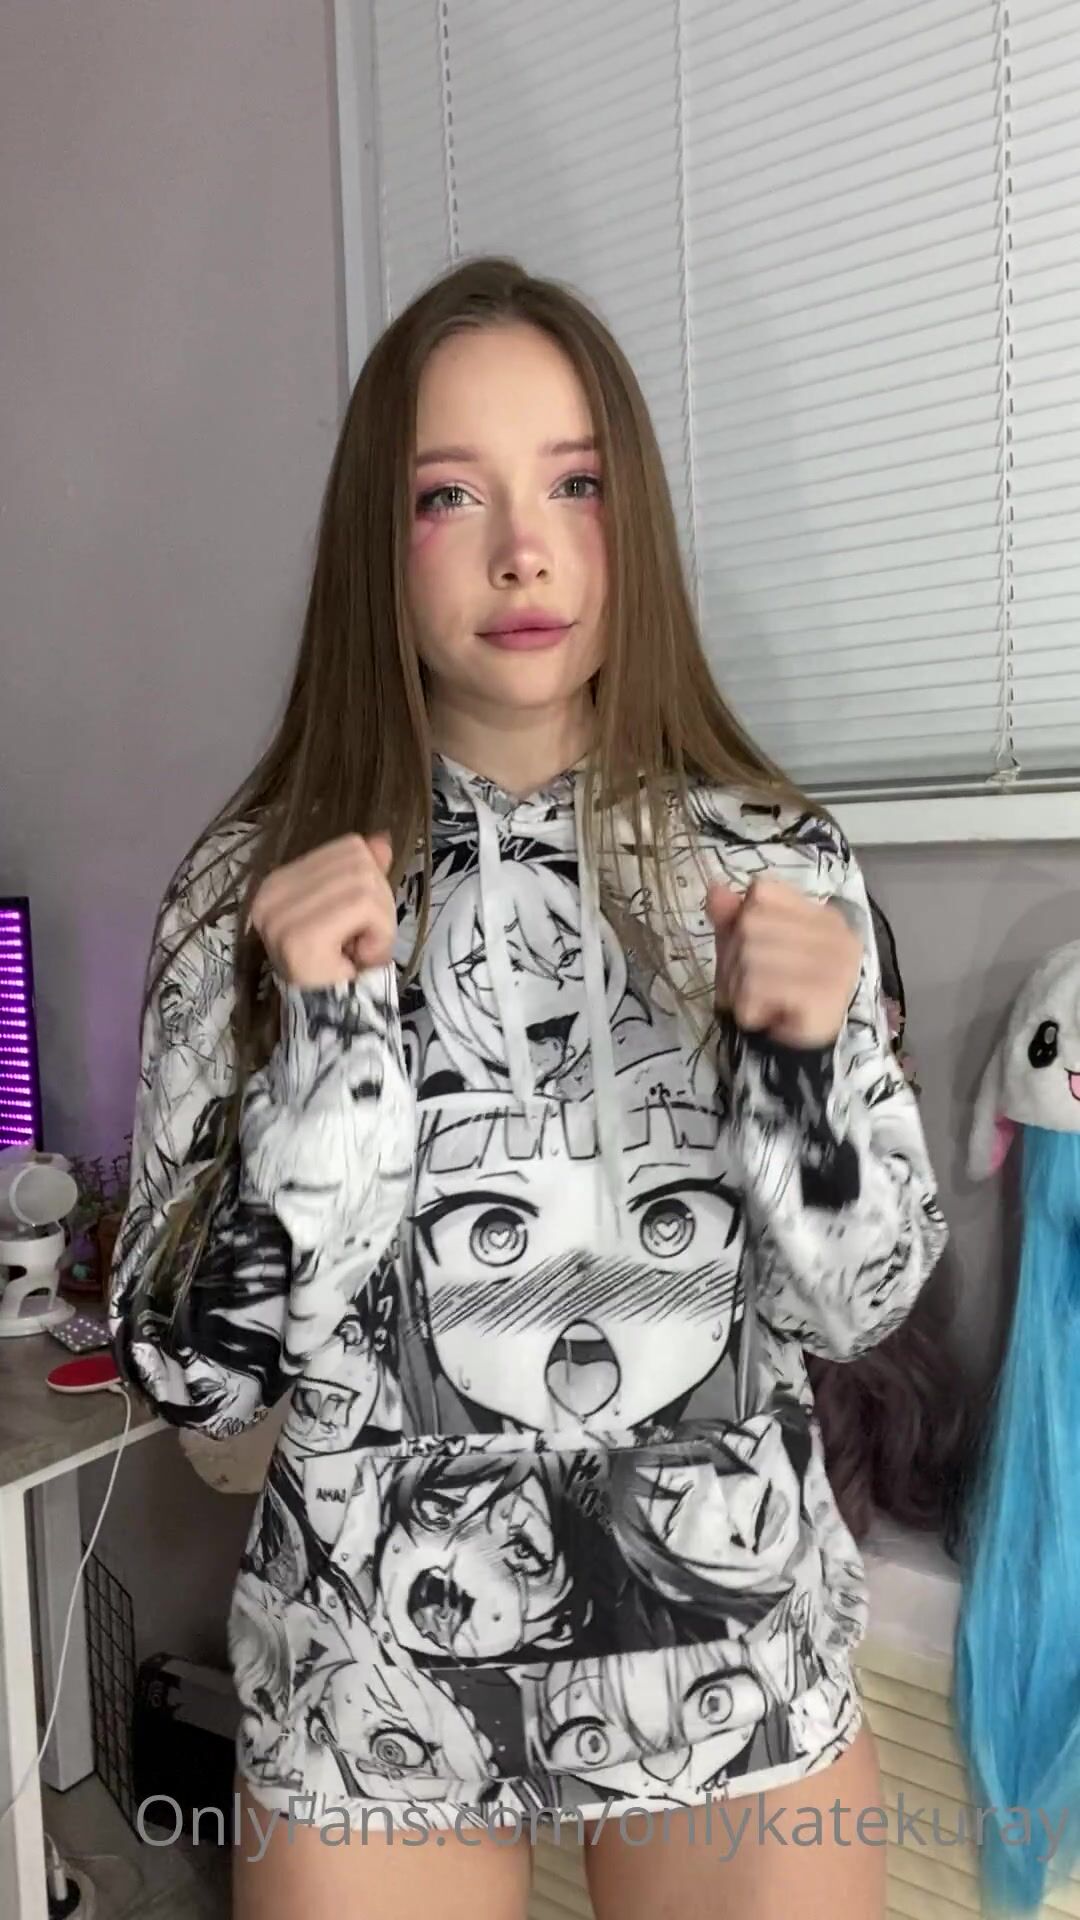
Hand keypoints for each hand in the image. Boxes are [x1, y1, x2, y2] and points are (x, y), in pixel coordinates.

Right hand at [250, 833, 396, 987]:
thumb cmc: (338, 970)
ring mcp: (280, 914)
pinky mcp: (298, 935)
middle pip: (359, 863)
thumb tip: (381, 840)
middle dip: (380, 903)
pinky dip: (378, 933)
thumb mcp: (356, 914)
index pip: (348, 849)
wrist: (328, 1025)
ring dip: (381, 923)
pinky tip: (360, 957)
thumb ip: (365, 875)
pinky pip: (364, 907)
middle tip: (366, 940)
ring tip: (361, 950)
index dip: (372, 881)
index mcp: (278, 882)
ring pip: (365, 885)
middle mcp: (271, 893)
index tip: (360, 922)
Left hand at [706, 876, 861, 1048]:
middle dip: (734, 962)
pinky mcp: (824, 994)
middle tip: (751, 988)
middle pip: (750, 923)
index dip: (741, 920)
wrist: (794, 1056)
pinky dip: (749, 1006)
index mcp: (823, 916)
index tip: (753, 952)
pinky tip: (766, 1016)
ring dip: (739, 988)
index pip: (762, 891)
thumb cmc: (772, 997)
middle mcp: (836, 934)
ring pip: (750, 956)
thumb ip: (732, 918)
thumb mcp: (746, 950)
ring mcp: (835, 964)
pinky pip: (759, 986)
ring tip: (759, 1003)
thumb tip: (714, 887)